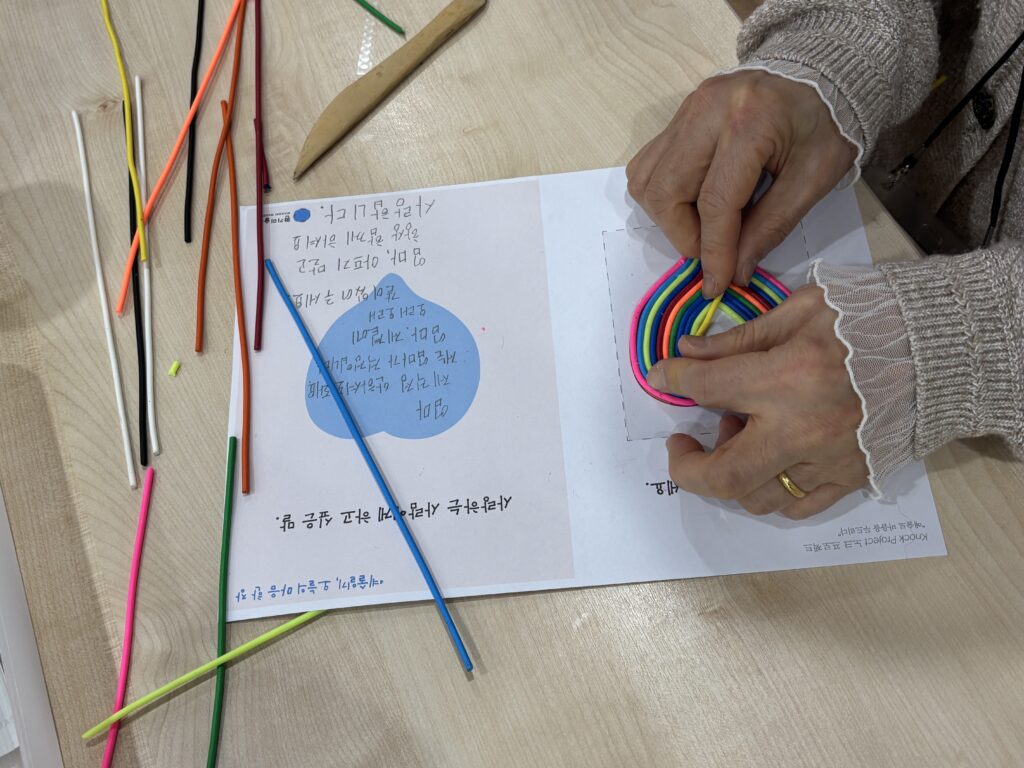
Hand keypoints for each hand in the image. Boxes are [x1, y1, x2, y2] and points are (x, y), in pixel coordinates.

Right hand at [626, 71, 856, 296]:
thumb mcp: (813, 180)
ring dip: (668, 217)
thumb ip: (771, 226)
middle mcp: (707, 111)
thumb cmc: (825, 126)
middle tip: (713, 249)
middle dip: (685, 235)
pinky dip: (662, 193)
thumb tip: (734, 272)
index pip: (715, 203)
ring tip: (704, 224)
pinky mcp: (679, 114)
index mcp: (750, 123)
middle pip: (666, 192)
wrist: (822, 74)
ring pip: (646, 180)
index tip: (716, 285)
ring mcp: (687, 110)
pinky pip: (648, 164)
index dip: (713, 252)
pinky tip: (693, 200)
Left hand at [646, 286, 866, 517]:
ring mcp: (829, 462)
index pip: (708, 387)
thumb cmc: (873, 318)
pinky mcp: (851, 478)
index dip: (675, 380)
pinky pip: (797, 506)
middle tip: (682, 444)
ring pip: (756, 496)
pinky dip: (772, 490)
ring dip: (733, 473)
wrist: (945, 349)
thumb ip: (740, 338)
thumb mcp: (802, 309)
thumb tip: (690, 353)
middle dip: (687, 466)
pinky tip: (771, 459)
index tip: (665, 376)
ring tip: (741, 435)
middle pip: (723, 475)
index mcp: (788, 378)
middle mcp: (802, 430)